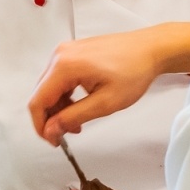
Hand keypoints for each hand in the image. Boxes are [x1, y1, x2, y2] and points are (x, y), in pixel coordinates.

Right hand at [28, 30, 165, 144]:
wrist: (151, 49)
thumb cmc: (134, 73)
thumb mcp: (105, 103)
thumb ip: (73, 117)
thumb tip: (50, 131)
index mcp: (64, 66)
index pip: (38, 101)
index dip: (41, 126)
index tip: (54, 141)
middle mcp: (59, 55)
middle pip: (42, 94)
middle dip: (52, 118)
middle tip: (70, 134)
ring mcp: (65, 51)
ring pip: (50, 87)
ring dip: (60, 107)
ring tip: (79, 121)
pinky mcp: (73, 52)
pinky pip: (60, 78)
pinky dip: (66, 94)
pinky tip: (81, 104)